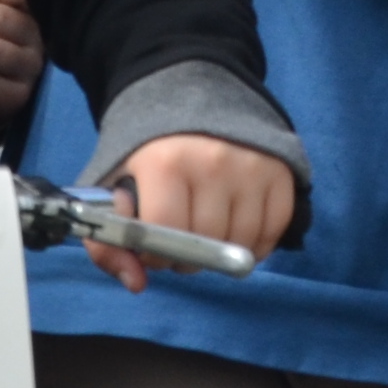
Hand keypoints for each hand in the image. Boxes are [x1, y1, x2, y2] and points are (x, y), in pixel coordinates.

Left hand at [101, 134, 295, 291]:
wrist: (194, 103)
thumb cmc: (150, 157)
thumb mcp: (113, 190)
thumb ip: (108, 244)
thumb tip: (137, 283)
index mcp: (164, 162)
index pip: (166, 234)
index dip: (156, 254)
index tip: (152, 249)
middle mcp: (213, 162)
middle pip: (206, 243)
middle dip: (187, 257)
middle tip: (180, 243)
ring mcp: (251, 167)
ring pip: (240, 243)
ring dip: (221, 254)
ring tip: (206, 236)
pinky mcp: (279, 173)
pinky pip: (272, 232)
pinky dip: (254, 245)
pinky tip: (235, 232)